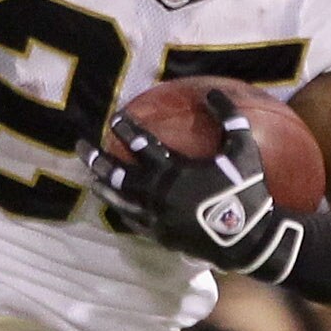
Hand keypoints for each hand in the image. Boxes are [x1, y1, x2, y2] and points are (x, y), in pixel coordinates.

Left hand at [80, 88, 302, 279]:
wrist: (247, 239)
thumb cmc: (246, 191)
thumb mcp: (242, 149)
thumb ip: (229, 117)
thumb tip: (213, 92)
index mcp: (172, 170)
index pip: (140, 143)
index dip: (125, 127)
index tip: (115, 117)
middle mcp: (156, 193)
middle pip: (116, 173)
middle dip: (97, 158)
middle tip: (82, 147)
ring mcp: (154, 217)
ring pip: (118, 199)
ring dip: (102, 185)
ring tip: (90, 176)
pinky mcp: (159, 235)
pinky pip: (131, 220)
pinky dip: (120, 208)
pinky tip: (115, 203)